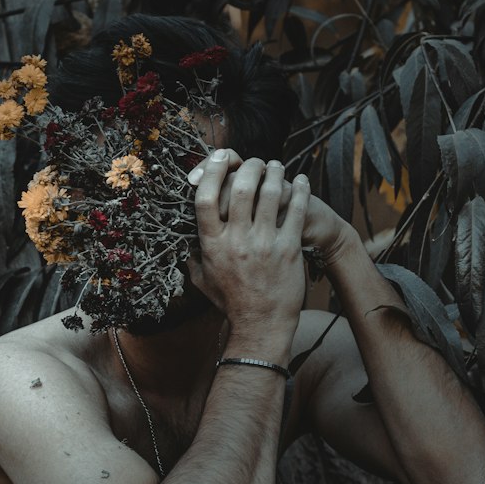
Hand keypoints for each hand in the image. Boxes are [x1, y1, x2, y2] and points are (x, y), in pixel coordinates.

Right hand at [186, 149, 309, 335]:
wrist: (261, 326)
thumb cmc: (231, 302)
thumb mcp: (203, 280)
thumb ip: (193, 256)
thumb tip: (182, 237)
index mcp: (212, 245)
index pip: (205, 198)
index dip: (213, 171)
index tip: (222, 158)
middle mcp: (236, 241)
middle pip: (240, 187)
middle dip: (249, 166)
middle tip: (256, 162)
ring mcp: (264, 244)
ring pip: (270, 193)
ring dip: (275, 173)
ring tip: (277, 167)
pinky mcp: (289, 249)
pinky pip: (296, 210)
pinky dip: (300, 190)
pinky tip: (301, 181)